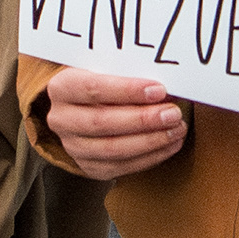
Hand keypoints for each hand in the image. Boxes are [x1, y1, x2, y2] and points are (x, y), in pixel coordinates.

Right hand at [43, 69, 189, 180]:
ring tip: (176, 129)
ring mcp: (73, 146)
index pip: (93, 88)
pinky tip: (170, 144)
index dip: (127, 90)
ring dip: (150, 141)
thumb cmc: (102, 82)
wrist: (81, 107)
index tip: (159, 90)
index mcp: (62, 88)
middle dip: (142, 120)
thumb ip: (128, 75)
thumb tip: (165, 86)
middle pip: (103, 122)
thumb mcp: (106, 70)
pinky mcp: (89, 166)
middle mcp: (62, 119)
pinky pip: (121, 167)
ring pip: (113, 149)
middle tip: (173, 113)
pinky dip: (150, 157)